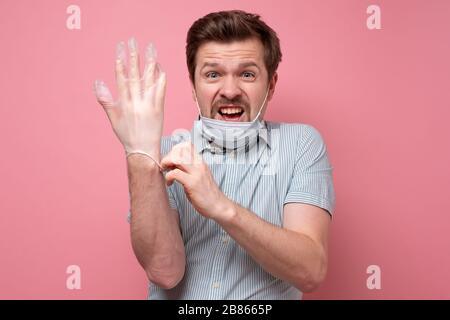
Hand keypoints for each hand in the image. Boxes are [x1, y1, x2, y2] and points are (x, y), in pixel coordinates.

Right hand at [93, 38, 165, 160]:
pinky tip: (160, 68)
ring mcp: (148, 104)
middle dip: (133, 57)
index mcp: (123, 103)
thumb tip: (97, 82)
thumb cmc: (127, 134)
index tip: (120, 50)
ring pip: (148, 79)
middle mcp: (136, 102)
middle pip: (134, 75)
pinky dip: (160, 78)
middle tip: (133, 42)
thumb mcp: (113, 118)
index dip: (121, 63)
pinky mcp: (159, 108)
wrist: (142, 149)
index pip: (121, 78)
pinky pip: (160, 90)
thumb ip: (106, 100)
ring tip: (150, 49)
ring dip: (149, 63)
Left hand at [160, 142, 233, 220]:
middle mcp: (199, 165)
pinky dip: (168, 177)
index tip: (171, 160)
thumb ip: (188, 169)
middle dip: (168, 157)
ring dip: (166, 164)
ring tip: (165, 172)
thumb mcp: (198, 176)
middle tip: (165, 167)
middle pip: (179, 150)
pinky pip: (175, 173)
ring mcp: (196, 173)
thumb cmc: (207, 194)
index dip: (175, 150)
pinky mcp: (192, 183)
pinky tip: (169, 184)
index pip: (187, 145)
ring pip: (176, 159)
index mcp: (200, 162)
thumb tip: (173, 165)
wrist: (218, 206)